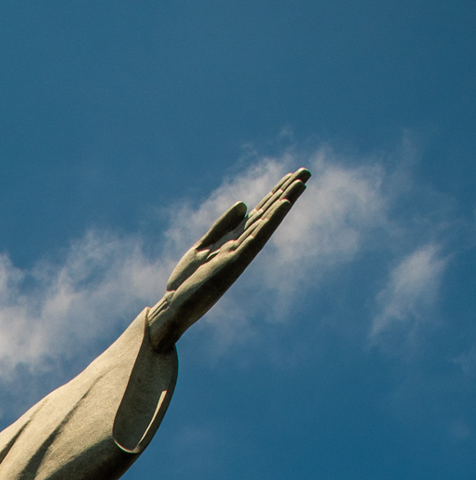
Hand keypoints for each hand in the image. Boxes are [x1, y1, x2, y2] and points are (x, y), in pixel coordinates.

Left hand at [147, 167, 309, 353]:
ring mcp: (238, 254)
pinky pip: (254, 239)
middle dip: (286, 193)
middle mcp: (240, 246)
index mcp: (233, 241)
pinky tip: (281, 206)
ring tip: (301, 183)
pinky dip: (268, 222)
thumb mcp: (203, 246)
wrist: (172, 308)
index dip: (275, 193)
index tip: (293, 174)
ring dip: (283, 203)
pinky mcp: (232, 264)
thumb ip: (222, 227)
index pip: (259, 212)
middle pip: (267, 214)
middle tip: (307, 170)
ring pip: (265, 223)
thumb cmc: (187, 282)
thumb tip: (245, 204)